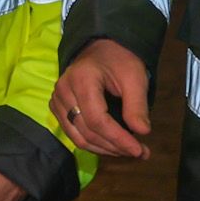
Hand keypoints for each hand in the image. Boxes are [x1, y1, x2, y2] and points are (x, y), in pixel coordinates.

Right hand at [50, 40, 153, 158]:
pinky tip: (111, 144)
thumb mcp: (135, 77)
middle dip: (115, 147)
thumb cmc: (119, 60)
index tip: (140, 150)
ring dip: (104, 149)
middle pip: (86, 132)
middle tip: (140, 153)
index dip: (118, 139)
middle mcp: (63, 91)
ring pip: (78, 137)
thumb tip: (142, 133)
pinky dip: (93, 143)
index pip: (97, 120)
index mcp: (81, 79)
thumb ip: (137, 105)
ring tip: (127, 151)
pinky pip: (73, 133)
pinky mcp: (57, 107)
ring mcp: (56, 100)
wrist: (101, 47)